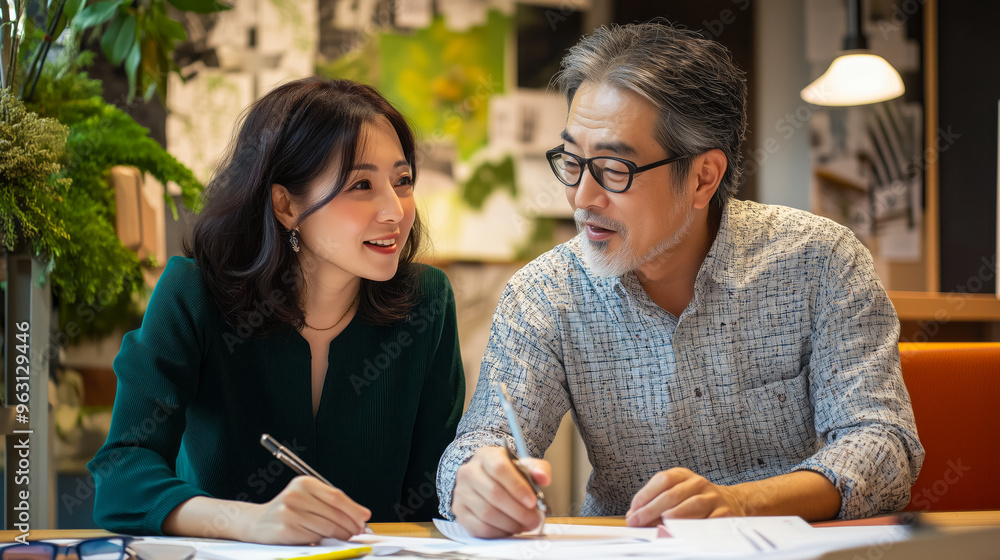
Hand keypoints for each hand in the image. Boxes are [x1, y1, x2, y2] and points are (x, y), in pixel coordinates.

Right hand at [241, 476, 371, 543]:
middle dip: (351, 524)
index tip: (364, 516)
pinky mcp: (286, 530)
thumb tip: (360, 514)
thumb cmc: (288, 510)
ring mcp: (289, 512)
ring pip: (327, 527)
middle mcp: (295, 495)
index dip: (353, 508)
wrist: (257, 522)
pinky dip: (323, 540)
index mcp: (304, 483)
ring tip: (345, 535)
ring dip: (341, 534)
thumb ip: (330, 503)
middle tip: (357, 530)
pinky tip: (324, 538)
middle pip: (334, 513)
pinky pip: (314, 537)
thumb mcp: (307, 498)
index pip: (336, 496)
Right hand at [452, 446, 550, 537]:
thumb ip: (537, 469)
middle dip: (519, 511)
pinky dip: (499, 532)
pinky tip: (510, 529)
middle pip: (494, 494)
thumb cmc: (506, 474)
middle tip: (534, 519)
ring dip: (511, 524)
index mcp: (486, 456)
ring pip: (487, 513)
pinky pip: (479, 528)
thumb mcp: (522, 465)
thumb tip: (543, 478)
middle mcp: (469, 472)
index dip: (518, 487)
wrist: (484, 480)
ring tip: (525, 525)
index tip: (533, 501)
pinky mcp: (459, 511)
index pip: (500, 469)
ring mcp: (461, 492)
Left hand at [626, 468, 745, 525]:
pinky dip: (695, 528)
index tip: (632, 511)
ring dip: (673, 517)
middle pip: (672, 494)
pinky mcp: (725, 513)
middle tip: (636, 522)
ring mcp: (713, 497)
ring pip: (691, 506)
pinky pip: (709, 522)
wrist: (731, 502)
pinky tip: (682, 534)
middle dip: (651, 510)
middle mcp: (698, 483)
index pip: (662, 480)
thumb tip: (634, 516)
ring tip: (659, 526)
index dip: (645, 495)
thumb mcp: (676, 493)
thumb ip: (655, 502)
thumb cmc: (695, 500)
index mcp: (683, 475)